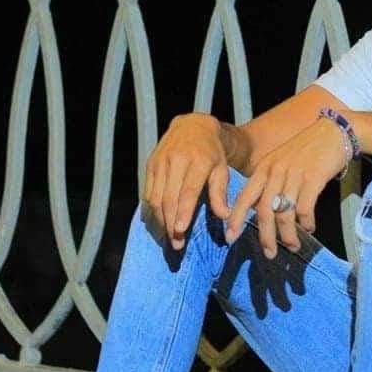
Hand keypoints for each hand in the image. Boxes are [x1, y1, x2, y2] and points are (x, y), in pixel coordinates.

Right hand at [144, 112, 230, 250]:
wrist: (194, 127)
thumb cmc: (214, 154)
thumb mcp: (222, 170)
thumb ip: (220, 193)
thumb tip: (224, 217)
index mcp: (198, 160)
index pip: (188, 191)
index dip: (183, 212)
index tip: (180, 231)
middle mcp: (177, 159)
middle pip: (169, 198)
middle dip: (171, 224)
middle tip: (176, 244)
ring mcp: (160, 161)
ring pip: (156, 197)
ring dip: (160, 221)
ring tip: (168, 238)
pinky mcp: (150, 164)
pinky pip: (148, 192)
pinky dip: (151, 210)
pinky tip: (158, 224)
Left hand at [225, 116, 346, 257]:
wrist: (332, 132)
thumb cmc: (306, 149)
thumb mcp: (280, 162)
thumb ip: (269, 183)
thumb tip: (261, 212)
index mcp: (263, 168)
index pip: (244, 197)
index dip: (235, 219)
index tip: (230, 237)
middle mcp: (275, 172)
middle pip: (264, 211)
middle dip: (266, 236)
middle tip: (269, 253)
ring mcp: (294, 175)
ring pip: (285, 214)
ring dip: (288, 235)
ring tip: (293, 246)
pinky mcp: (313, 178)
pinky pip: (305, 208)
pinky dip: (307, 222)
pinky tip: (310, 228)